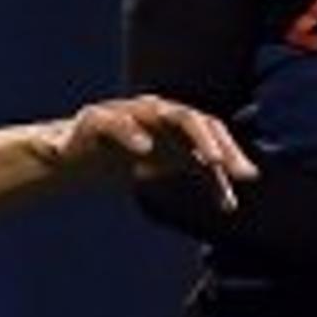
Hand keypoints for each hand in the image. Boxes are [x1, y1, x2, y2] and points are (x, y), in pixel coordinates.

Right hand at [37, 95, 256, 207]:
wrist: (70, 155)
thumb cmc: (125, 156)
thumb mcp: (169, 166)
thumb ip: (201, 178)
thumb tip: (232, 205)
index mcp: (173, 121)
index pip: (209, 127)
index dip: (230, 149)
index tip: (247, 177)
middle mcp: (153, 111)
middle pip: (188, 117)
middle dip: (209, 140)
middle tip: (223, 164)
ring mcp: (124, 112)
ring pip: (158, 111)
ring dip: (184, 132)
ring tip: (204, 156)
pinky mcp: (93, 119)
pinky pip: (112, 121)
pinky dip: (129, 132)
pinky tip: (144, 150)